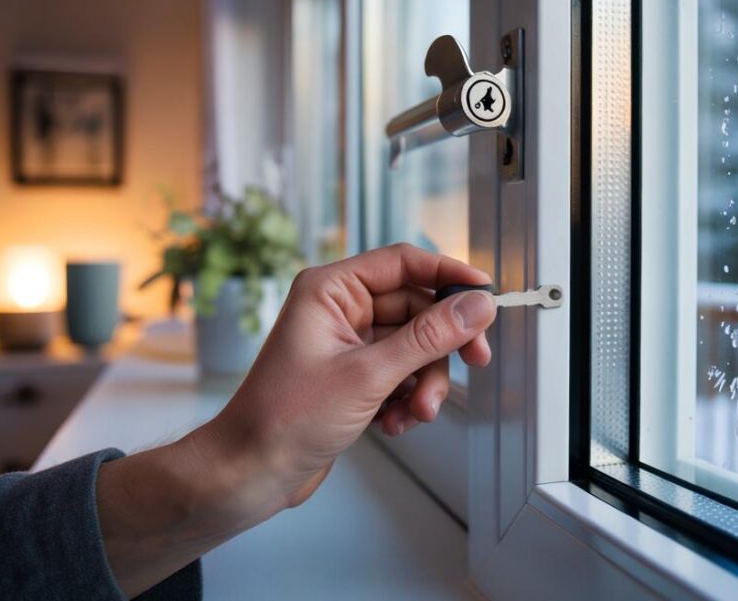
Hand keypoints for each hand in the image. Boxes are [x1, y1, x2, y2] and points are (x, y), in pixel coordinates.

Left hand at [96, 244, 496, 596]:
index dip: (449, 275)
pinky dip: (407, 398)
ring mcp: (347, 344)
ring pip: (414, 347)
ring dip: (424, 382)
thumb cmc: (286, 419)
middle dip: (440, 347)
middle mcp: (338, 309)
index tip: (487, 295)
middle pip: (416, 308)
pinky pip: (401, 373)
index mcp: (330, 290)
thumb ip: (429, 337)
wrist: (251, 473)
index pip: (404, 263)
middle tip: (474, 362)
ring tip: (416, 412)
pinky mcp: (353, 376)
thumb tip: (475, 306)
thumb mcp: (370, 375)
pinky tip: (395, 423)